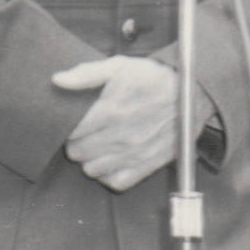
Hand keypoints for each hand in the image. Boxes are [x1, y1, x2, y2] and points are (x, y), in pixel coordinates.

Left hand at [52, 55, 194, 191]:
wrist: (192, 94)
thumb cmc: (153, 78)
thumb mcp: (120, 66)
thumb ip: (87, 74)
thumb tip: (58, 80)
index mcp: (111, 111)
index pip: (71, 131)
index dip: (67, 126)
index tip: (73, 121)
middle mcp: (121, 136)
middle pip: (77, 152)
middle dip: (75, 143)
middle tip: (83, 133)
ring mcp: (134, 154)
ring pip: (92, 170)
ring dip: (90, 159)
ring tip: (96, 146)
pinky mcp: (147, 165)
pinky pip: (116, 182)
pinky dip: (108, 175)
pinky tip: (110, 160)